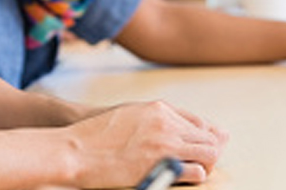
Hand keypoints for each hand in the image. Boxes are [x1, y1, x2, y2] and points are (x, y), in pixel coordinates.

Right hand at [68, 100, 226, 187]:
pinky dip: (195, 176)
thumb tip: (180, 130)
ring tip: (190, 172)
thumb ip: (157, 119)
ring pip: (209, 153)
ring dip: (204, 164)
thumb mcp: (130, 115)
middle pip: (208, 137)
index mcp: (159, 108)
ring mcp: (166, 141)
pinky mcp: (164, 163)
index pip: (199, 123)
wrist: (76, 151)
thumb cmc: (98, 136)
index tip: (201, 149)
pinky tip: (183, 178)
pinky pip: (197, 171)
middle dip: (207, 152)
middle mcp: (166, 121)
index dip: (205, 138)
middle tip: (197, 165)